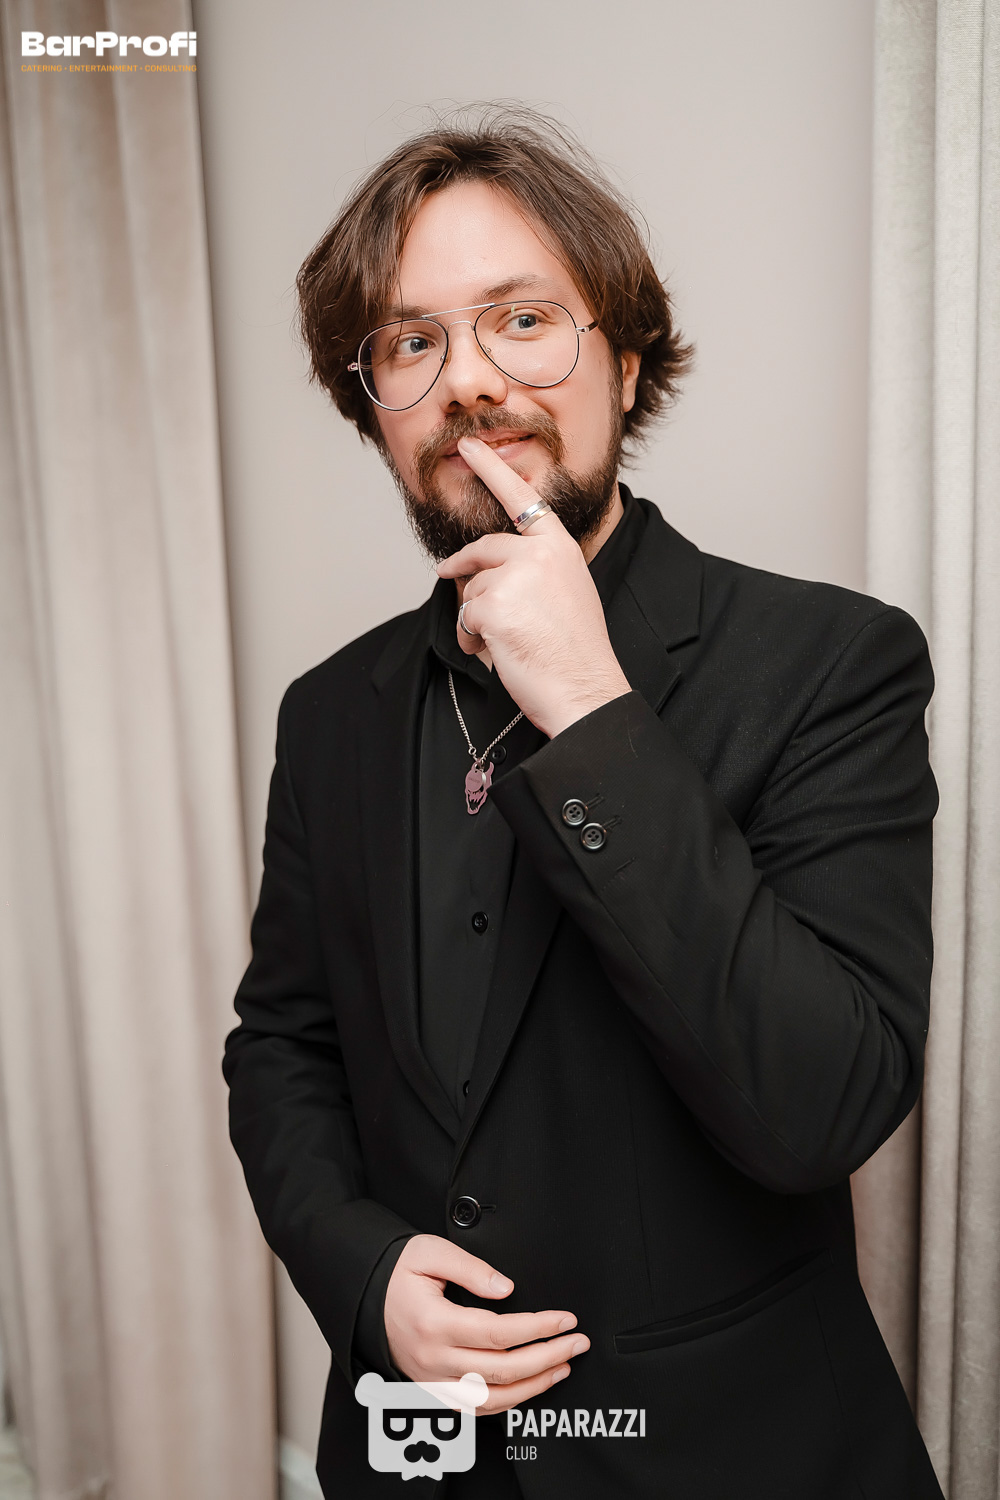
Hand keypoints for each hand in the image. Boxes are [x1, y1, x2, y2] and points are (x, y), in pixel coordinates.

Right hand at [383, 1233, 588, 1415]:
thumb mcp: (430, 1252)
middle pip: (502, 1369)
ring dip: (533, 1386)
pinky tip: (530, 1386)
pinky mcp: (432, 1389)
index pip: (498, 1333)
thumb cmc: (397, 1272)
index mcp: (434, 1323)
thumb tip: (507, 1289)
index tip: (565, 1319)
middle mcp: (433, 1359)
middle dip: (547, 1357)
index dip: (538, 1328)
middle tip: (577, 1342)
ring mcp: (432, 1379)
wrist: (364, 1297)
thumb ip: (471, 1268)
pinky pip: (474, 1407)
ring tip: (562, 1367)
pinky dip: (507, 1401)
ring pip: (491, 1398)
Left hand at [436, 436, 630, 737]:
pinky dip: (471, 639)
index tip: (468, 447)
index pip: (522, 499)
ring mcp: (514, 577)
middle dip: (463, 570)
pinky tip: (496, 652)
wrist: (585, 690)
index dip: (491, 470)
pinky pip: (463, 617)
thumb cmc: (576, 652)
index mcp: (560, 547)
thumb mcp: (565, 593)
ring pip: (469, 588)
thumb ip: (534, 570)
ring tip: (505, 643)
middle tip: (459, 587)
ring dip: (475, 618)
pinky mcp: (492, 605)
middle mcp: (538, 554)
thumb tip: (485, 569)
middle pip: (482, 550)